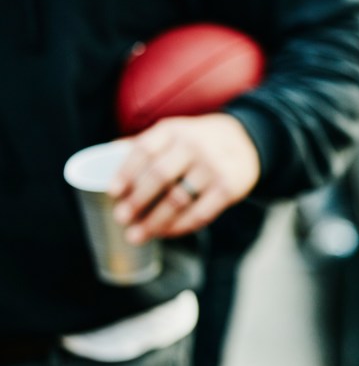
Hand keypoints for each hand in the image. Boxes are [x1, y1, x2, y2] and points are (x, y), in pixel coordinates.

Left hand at [108, 113, 260, 244]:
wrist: (246, 141)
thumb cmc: (199, 141)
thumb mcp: (174, 132)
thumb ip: (145, 144)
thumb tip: (104, 156)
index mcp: (173, 131)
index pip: (144, 150)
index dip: (126, 172)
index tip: (112, 192)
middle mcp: (194, 146)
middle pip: (159, 177)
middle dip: (137, 201)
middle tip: (121, 218)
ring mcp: (213, 168)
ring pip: (178, 200)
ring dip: (155, 221)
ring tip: (137, 234)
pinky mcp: (229, 188)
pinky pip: (200, 213)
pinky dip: (180, 227)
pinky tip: (165, 233)